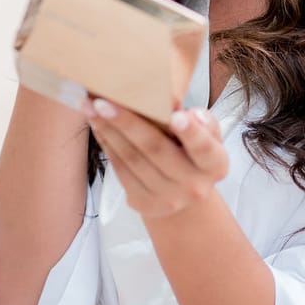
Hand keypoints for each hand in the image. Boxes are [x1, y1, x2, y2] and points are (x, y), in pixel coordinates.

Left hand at [83, 99, 228, 219]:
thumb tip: (181, 109)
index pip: (203, 148)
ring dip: (108, 130)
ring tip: (89, 107)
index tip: (175, 115)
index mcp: (214, 164)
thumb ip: (201, 122)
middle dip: (127, 123)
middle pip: (156, 149)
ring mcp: (166, 198)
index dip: (191, 132)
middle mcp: (193, 185)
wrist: (184, 193)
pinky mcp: (142, 203)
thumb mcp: (208, 136)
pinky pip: (120, 169)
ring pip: (132, 159)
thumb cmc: (195, 152)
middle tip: (102, 101)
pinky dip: (107, 143)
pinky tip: (96, 124)